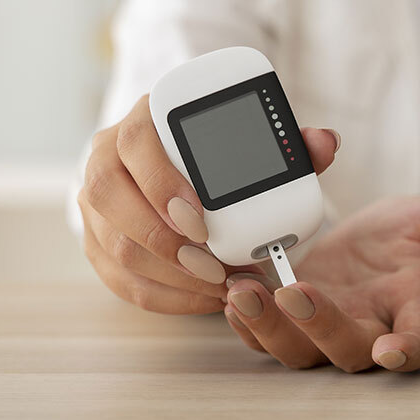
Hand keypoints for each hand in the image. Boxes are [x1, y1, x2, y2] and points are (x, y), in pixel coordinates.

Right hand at [78, 93, 339, 313]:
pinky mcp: (96, 242)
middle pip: (110, 197)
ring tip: (219, 285)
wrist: (180, 166)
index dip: (162, 182)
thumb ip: (290, 143)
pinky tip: (204, 299)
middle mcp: (106, 157)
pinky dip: (165, 296)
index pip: (135, 143)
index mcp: (144, 120)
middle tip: (214, 266)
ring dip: (169, 274)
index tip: (200, 218)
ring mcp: (95, 203)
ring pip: (114, 245)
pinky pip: (119, 279)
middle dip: (164, 240)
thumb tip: (324, 144)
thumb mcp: (254, 141)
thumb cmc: (220, 154)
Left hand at [223, 196, 419, 371]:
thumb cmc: (415, 236)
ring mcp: (329, 326)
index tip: (392, 349)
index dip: (406, 349)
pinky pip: (266, 334)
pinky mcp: (293, 316)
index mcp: (414, 311)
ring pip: (299, 351)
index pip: (418, 342)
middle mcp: (371, 329)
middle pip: (347, 351)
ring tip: (245, 291)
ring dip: (269, 327)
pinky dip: (246, 319)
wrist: (380, 238)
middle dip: (319, 327)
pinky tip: (231, 289)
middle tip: (295, 292)